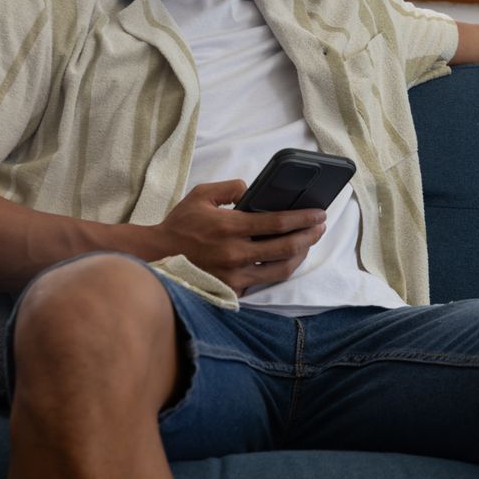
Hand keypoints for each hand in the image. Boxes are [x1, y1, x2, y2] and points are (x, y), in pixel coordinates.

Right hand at [152, 180, 326, 294]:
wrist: (157, 257)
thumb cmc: (181, 224)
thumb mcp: (202, 195)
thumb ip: (230, 188)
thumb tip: (252, 189)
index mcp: (231, 227)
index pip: (278, 223)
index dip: (304, 218)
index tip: (320, 214)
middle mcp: (236, 254)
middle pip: (286, 248)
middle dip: (309, 236)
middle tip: (321, 227)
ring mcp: (235, 276)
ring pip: (280, 270)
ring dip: (300, 256)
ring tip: (308, 243)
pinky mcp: (232, 290)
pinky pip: (264, 282)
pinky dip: (279, 270)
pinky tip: (287, 259)